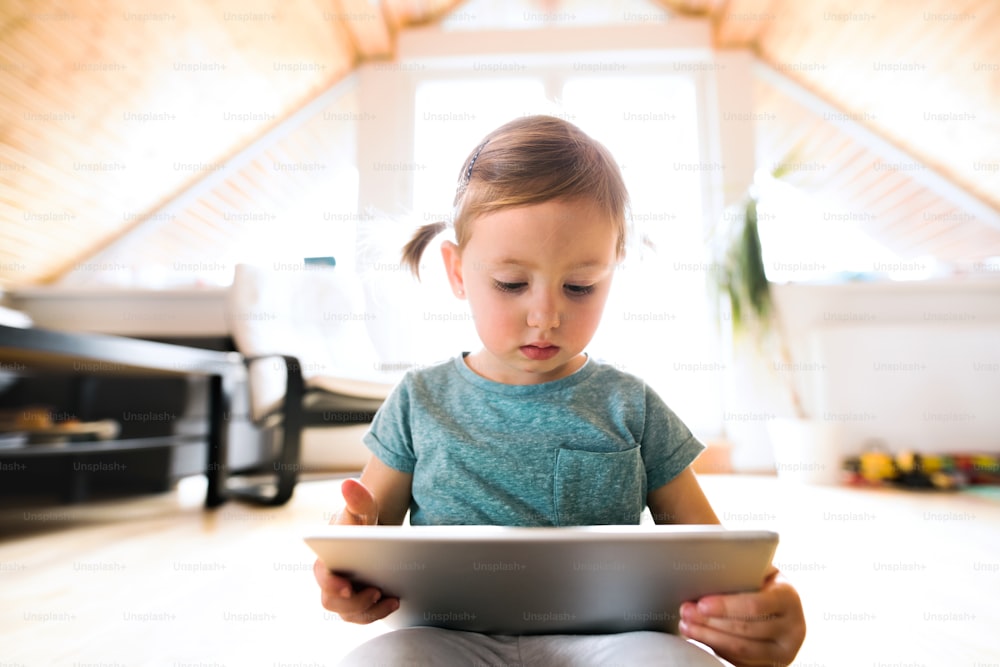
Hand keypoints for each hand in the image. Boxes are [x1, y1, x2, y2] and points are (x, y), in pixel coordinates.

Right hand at [313, 479, 398, 623]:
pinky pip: (362, 616)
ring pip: (347, 613)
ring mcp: (343, 595)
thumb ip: (358, 499)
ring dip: (368, 611)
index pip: (321, 575)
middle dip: (353, 602)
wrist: (375, 534)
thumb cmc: (364, 521)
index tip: (347, 586)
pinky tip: (395, 600)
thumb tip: (348, 484)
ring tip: (390, 598)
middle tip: (375, 591)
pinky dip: (377, 612)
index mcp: (325, 557)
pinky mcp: (357, 604)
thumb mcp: (365, 508)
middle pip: (332, 601)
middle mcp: (330, 579)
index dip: (330, 584)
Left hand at [678, 566, 804, 665]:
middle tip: (686, 612)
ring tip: (686, 625)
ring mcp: (785, 651)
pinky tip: (699, 637)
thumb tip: (707, 567)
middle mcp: (793, 627)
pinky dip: (716, 648)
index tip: (701, 603)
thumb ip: (742, 570)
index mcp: (789, 597)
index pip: (756, 604)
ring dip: (709, 637)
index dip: (726, 606)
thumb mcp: (760, 572)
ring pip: (741, 649)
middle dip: (711, 621)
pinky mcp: (773, 665)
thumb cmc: (763, 583)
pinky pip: (740, 660)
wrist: (784, 610)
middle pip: (746, 629)